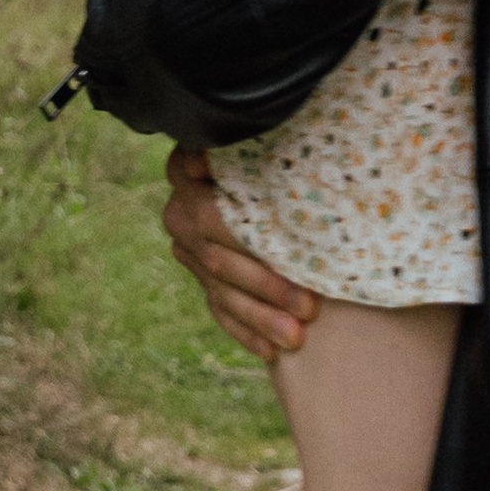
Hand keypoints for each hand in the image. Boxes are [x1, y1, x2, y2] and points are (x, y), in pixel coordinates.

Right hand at [162, 145, 318, 360]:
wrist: (242, 160)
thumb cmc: (261, 143)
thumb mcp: (255, 138)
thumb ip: (239, 147)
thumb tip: (208, 161)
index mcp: (187, 176)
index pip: (212, 217)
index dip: (240, 235)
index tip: (280, 247)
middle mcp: (180, 215)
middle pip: (222, 261)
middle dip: (267, 288)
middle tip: (309, 306)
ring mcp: (188, 250)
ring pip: (221, 292)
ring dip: (259, 319)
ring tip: (296, 338)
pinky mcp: (200, 276)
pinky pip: (219, 311)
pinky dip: (246, 332)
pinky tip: (271, 351)